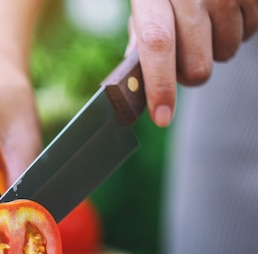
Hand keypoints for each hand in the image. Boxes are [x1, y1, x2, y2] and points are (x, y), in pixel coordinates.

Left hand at [128, 0, 257, 126]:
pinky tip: (228, 9)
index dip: (160, 84)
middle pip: (196, 63)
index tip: (160, 117)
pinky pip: (250, 33)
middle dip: (189, 73)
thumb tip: (133, 76)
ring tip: (208, 20)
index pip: (156, 43)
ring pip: (226, 52)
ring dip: (216, 47)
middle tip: (185, 55)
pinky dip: (239, 29)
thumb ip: (142, 31)